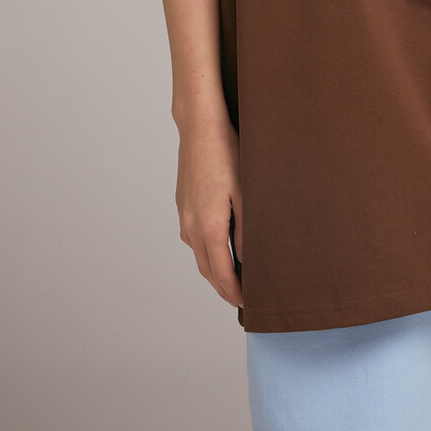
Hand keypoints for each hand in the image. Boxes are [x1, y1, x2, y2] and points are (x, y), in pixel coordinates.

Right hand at [174, 108, 243, 307]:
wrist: (200, 126)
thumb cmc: (227, 153)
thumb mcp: (245, 192)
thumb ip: (246, 230)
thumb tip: (246, 259)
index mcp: (208, 226)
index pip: (221, 273)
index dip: (234, 292)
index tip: (247, 303)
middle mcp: (191, 226)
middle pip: (206, 269)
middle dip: (223, 287)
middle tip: (241, 299)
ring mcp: (184, 215)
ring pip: (198, 254)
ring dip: (214, 270)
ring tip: (233, 277)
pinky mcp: (183, 204)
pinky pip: (193, 238)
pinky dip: (206, 251)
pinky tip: (219, 247)